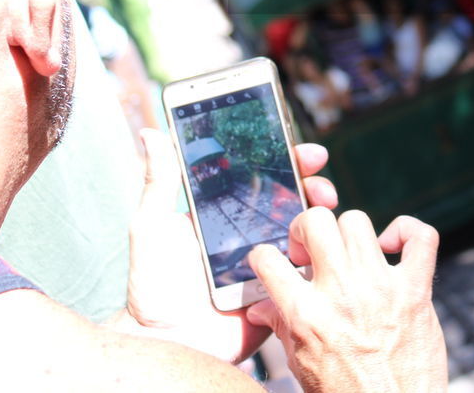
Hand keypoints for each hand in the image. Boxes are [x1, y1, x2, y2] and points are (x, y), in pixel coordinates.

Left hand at [116, 128, 337, 363]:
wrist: (167, 341)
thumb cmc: (153, 286)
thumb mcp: (151, 226)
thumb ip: (159, 182)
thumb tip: (151, 132)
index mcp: (225, 215)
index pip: (260, 178)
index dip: (284, 159)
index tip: (302, 148)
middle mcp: (251, 235)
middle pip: (290, 200)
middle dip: (311, 182)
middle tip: (319, 177)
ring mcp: (268, 263)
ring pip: (305, 232)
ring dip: (320, 215)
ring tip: (322, 207)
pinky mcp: (279, 292)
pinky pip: (307, 272)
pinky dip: (320, 256)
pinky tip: (321, 248)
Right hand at [246, 209, 446, 392]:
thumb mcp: (302, 366)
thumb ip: (282, 327)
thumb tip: (262, 307)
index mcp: (306, 316)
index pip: (268, 260)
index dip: (264, 257)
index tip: (274, 263)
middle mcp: (342, 293)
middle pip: (317, 222)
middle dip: (305, 230)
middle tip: (311, 254)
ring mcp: (382, 287)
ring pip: (358, 221)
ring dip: (348, 235)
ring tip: (349, 256)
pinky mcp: (416, 290)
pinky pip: (421, 236)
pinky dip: (408, 231)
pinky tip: (393, 248)